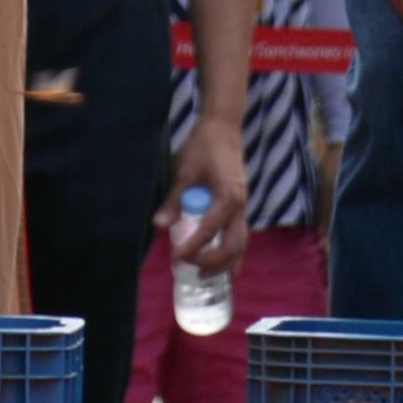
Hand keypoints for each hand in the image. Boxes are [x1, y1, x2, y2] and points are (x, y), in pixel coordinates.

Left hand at [158, 115, 249, 268]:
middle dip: (213, 262)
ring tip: (204, 275)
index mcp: (228, 197)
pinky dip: (231, 252)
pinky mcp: (240, 205)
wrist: (222, 128)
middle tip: (191, 270)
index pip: (209, 231)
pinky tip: (220, 263)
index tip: (175, 258)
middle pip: (234, 245)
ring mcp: (243, 206)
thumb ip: (174, 199)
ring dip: (225, 262)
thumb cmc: (202, 146)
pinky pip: (239, 235)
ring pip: (241, 243)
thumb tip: (158, 225)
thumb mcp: (184, 170)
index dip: (192, 248)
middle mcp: (241, 205)